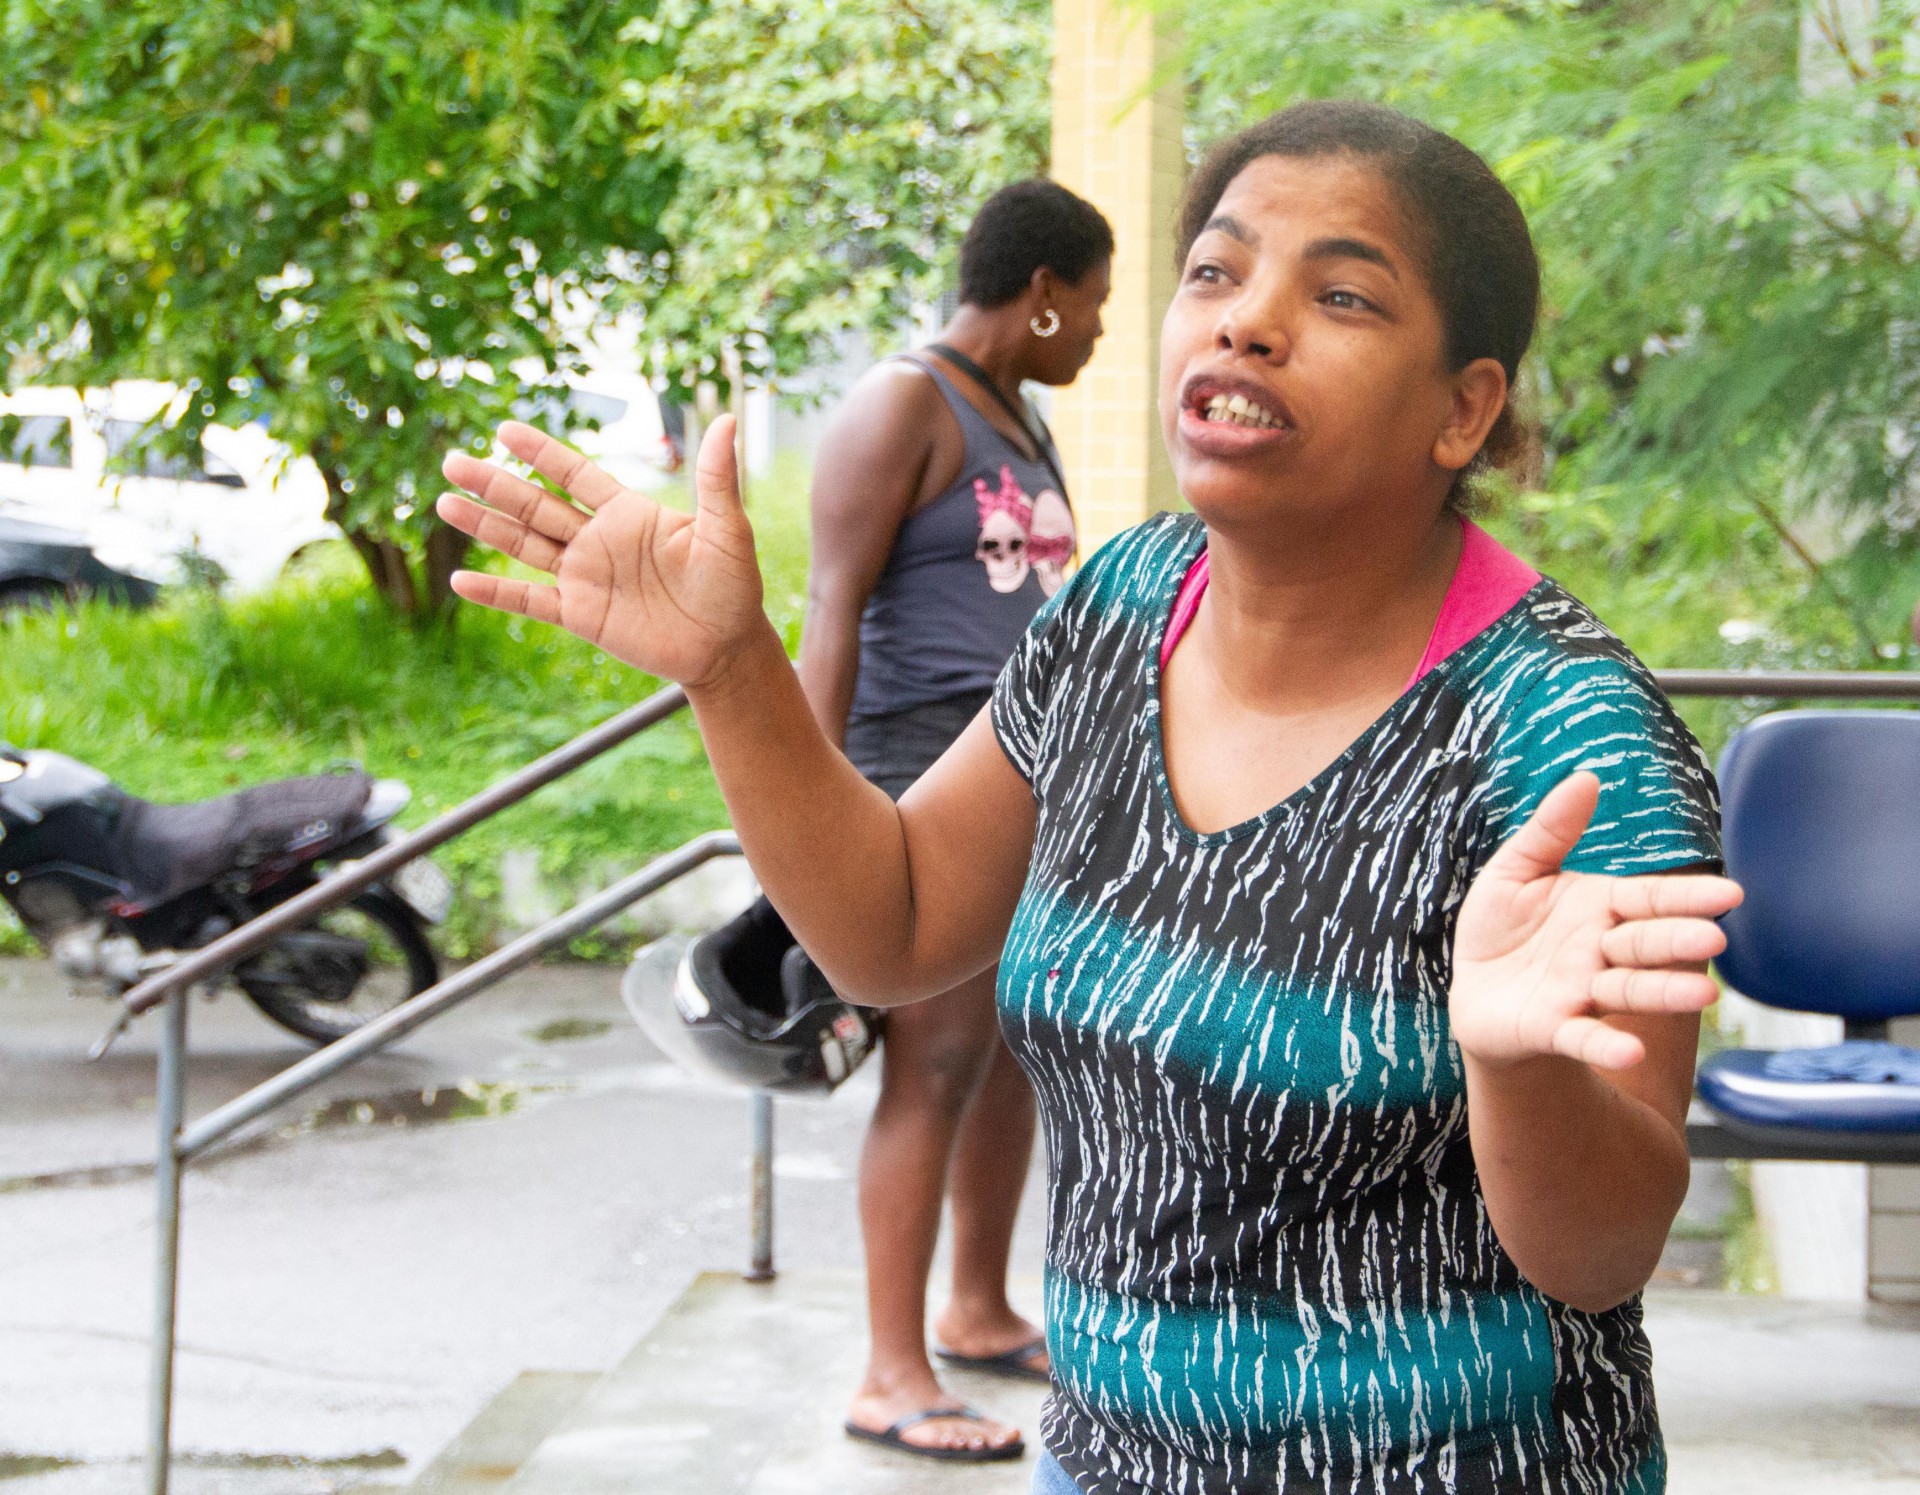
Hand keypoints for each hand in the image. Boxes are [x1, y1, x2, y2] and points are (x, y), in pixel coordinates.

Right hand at [436, 416, 766, 687]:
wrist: (728, 648)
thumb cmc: (734, 585)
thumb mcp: (727, 529)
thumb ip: (717, 478)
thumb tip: (725, 420)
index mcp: (627, 513)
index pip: (574, 474)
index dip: (540, 452)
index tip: (503, 428)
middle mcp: (599, 541)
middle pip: (536, 506)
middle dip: (495, 483)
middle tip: (451, 461)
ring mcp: (586, 578)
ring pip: (525, 546)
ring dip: (485, 525)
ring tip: (444, 501)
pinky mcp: (582, 616)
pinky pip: (531, 601)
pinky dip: (496, 594)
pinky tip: (460, 581)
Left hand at [1450, 772, 1743, 1071]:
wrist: (1475, 992)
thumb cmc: (1501, 928)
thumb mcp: (1516, 870)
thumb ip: (1551, 829)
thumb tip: (1587, 776)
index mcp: (1599, 907)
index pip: (1649, 899)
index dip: (1685, 897)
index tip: (1730, 894)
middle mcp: (1600, 951)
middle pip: (1645, 943)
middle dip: (1677, 941)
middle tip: (1714, 939)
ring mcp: (1581, 992)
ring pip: (1628, 989)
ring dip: (1662, 992)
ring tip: (1702, 997)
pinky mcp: (1553, 1028)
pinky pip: (1583, 1036)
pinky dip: (1605, 1044)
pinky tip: (1628, 1052)